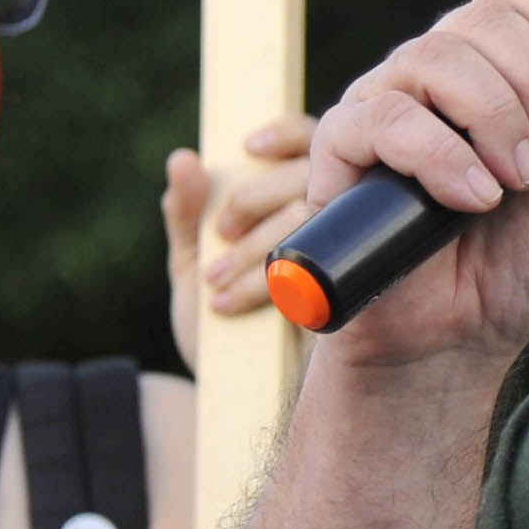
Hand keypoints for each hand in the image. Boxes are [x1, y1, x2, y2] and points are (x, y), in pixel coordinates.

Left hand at [164, 116, 320, 371]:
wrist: (228, 395)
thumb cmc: (213, 319)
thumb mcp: (188, 263)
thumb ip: (185, 213)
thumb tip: (184, 159)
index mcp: (291, 196)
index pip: (307, 139)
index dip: (286, 133)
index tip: (249, 147)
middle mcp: (328, 220)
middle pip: (309, 177)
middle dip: (255, 203)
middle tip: (216, 246)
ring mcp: (343, 260)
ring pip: (313, 221)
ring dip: (259, 248)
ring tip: (214, 287)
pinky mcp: (344, 299)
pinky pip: (319, 274)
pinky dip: (268, 284)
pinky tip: (233, 305)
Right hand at [302, 0, 528, 372]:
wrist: (462, 343)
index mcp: (501, 65)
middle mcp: (439, 70)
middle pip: (484, 16)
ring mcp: (386, 103)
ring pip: (436, 56)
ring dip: (497, 117)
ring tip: (520, 183)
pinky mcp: (343, 149)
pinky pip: (384, 117)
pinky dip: (441, 153)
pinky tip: (477, 197)